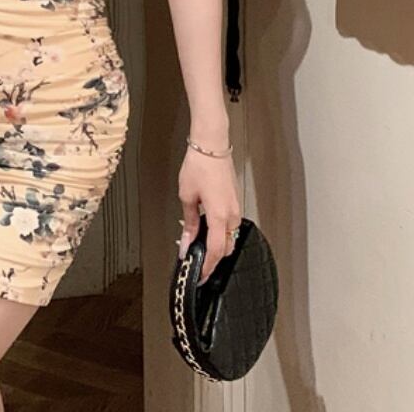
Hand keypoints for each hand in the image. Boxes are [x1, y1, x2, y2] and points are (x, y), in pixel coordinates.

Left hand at [177, 139, 240, 284]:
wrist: (211, 146)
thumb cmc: (199, 166)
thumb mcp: (187, 196)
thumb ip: (189, 222)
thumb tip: (187, 241)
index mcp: (219, 215)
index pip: (216, 251)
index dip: (207, 267)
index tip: (199, 275)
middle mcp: (231, 214)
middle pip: (225, 248)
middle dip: (212, 258)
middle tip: (196, 263)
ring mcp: (235, 208)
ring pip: (229, 236)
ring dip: (216, 244)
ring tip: (198, 245)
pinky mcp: (234, 202)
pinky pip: (229, 224)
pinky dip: (220, 232)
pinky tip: (206, 229)